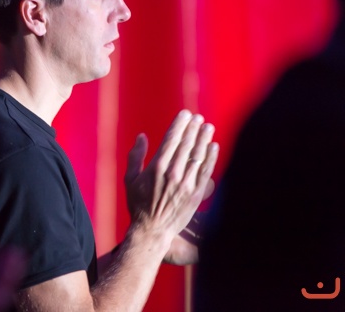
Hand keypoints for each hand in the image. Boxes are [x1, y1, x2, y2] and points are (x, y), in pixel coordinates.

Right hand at [124, 110, 218, 240]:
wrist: (152, 230)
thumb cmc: (138, 204)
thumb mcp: (130, 179)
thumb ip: (135, 156)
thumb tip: (142, 137)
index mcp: (156, 167)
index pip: (171, 140)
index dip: (180, 124)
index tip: (185, 114)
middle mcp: (173, 173)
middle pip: (186, 144)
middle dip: (193, 128)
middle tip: (198, 117)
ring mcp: (186, 184)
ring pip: (198, 156)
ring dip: (204, 139)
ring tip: (208, 127)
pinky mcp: (196, 194)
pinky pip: (206, 171)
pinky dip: (211, 157)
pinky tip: (214, 146)